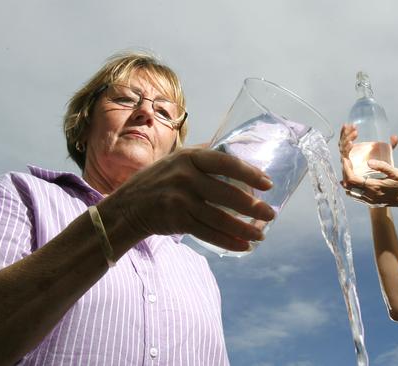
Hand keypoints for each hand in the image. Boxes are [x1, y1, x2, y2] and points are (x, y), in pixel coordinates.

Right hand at [98, 146, 275, 252]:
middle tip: (270, 214)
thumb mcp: (178, 159)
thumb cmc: (160, 180)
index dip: (250, 174)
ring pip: (220, 218)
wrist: (127, 206)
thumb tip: (239, 147)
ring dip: (244, 229)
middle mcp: (185, 177)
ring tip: (260, 235)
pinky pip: (208, 233)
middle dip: (253, 207)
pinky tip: (243, 246)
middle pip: (227, 194)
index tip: (268, 184)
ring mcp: (180, 199)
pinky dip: (228, 241)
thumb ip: (204, 156)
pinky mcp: (177, 220)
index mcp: (190, 157)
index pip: (226, 163)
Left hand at [344, 158, 397, 214]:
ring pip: (350, 193)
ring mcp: (369, 201)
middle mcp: (369, 195)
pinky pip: (356, 196)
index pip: (352, 179)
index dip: (346, 169)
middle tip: (346, 164)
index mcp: (374, 187)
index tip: (345, 160)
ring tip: (348, 171)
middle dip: (344, 174)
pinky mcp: (371, 203)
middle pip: (348, 186)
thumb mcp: (396, 173)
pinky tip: (352, 182)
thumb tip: (369, 162)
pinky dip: (351, 188)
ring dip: (346, 182)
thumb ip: (383, 166)